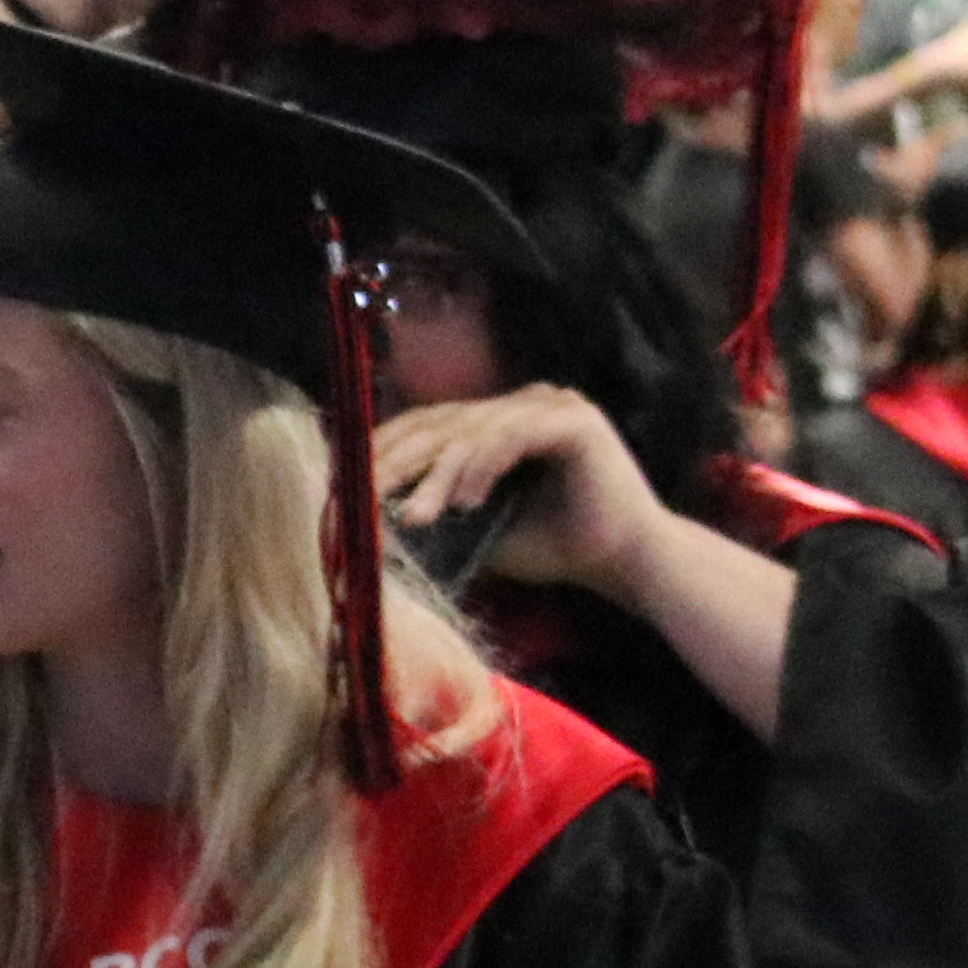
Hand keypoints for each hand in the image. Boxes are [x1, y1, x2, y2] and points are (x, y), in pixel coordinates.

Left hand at [377, 380, 661, 599]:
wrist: (623, 563)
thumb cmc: (552, 548)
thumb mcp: (475, 529)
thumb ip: (433, 512)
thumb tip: (367, 520)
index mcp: (498, 421)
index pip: (428, 424)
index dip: (384, 450)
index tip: (344, 486)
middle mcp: (523, 404)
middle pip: (442, 423)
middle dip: (396, 462)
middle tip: (361, 497)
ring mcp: (552, 406)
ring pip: (472, 432)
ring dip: (437, 477)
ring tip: (418, 518)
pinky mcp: (575, 421)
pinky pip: (511, 437)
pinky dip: (482, 468)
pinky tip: (465, 503)